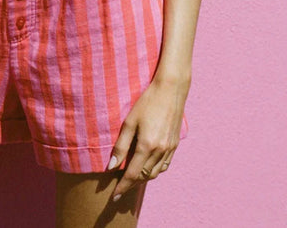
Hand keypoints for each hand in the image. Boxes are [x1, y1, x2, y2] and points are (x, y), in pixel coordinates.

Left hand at [107, 75, 188, 200]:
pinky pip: (164, 166)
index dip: (123, 187)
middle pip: (144, 176)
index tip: (114, 196)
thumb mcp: (129, 122)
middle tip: (120, 187)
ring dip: (143, 179)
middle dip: (132, 184)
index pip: (132, 174)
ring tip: (132, 178)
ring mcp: (169, 149)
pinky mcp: (175, 145)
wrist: (170, 91)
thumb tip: (111, 166)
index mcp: (147, 146)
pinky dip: (155, 171)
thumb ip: (120, 145)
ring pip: (155, 173)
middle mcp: (160, 151)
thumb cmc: (147, 103)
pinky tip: (148, 167)